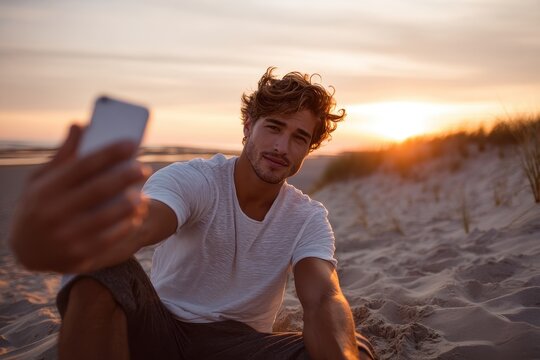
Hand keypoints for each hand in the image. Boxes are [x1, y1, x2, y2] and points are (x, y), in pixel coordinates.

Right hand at [8, 124, 151, 272]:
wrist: (26, 251)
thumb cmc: (39, 205)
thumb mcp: (41, 181)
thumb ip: (63, 156)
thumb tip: (79, 124)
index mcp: (45, 190)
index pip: (82, 165)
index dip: (109, 153)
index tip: (132, 143)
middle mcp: (53, 213)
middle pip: (98, 190)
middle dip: (125, 176)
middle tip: (144, 168)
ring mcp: (65, 237)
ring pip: (106, 217)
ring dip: (129, 204)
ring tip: (143, 194)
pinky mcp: (78, 256)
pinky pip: (108, 240)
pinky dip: (125, 226)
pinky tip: (135, 216)